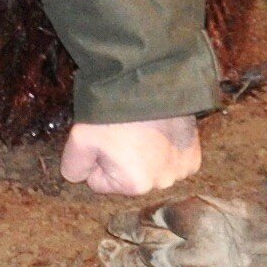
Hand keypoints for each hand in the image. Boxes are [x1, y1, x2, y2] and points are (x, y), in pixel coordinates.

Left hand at [59, 117, 201, 196]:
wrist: (148, 81)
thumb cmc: (113, 112)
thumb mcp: (79, 139)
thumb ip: (73, 167)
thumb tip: (81, 178)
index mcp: (135, 185)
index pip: (100, 182)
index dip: (96, 158)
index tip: (104, 138)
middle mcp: (163, 183)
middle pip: (128, 176)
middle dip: (122, 158)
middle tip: (123, 132)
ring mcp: (181, 170)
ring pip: (150, 168)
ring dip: (145, 153)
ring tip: (141, 129)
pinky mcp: (194, 155)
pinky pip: (172, 160)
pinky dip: (166, 148)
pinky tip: (160, 131)